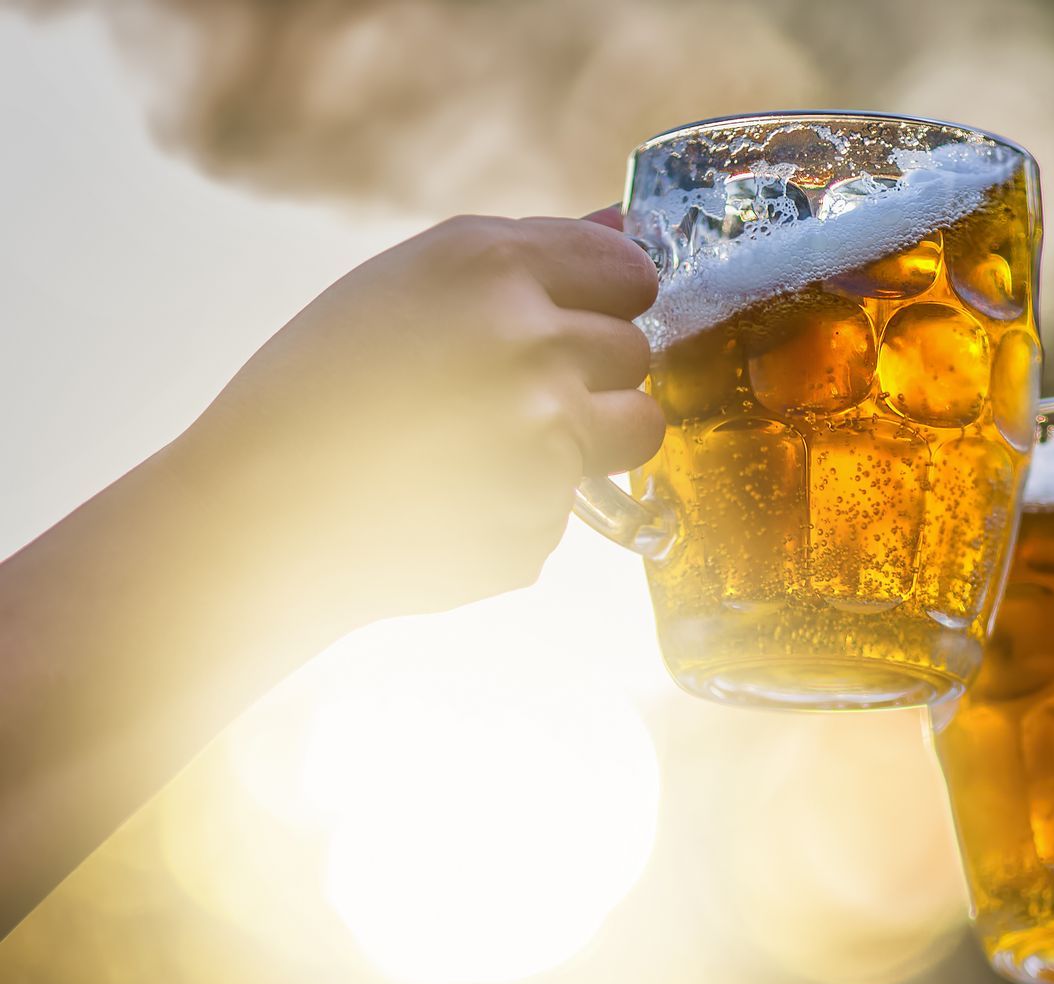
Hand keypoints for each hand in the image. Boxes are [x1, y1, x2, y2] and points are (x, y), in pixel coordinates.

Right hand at [170, 211, 661, 623]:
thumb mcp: (412, 283)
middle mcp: (529, 348)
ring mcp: (542, 443)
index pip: (630, 273)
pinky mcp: (538, 524)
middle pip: (634, 354)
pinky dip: (524, 508)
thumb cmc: (324, 383)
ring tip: (490, 446)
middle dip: (590, 374)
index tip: (574, 317)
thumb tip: (631, 228)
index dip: (605, 300)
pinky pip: (571, 507)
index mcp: (492, 267)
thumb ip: (534, 256)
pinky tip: (451, 503)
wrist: (258, 511)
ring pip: (634, 434)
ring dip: (586, 441)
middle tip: (503, 393)